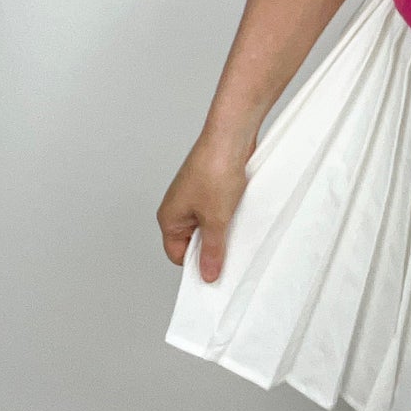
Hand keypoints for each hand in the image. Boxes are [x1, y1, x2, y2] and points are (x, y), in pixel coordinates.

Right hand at [156, 128, 256, 283]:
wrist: (230, 136)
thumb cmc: (215, 169)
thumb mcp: (216, 219)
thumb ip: (212, 250)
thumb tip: (207, 274)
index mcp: (169, 217)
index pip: (178, 254)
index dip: (197, 264)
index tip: (215, 271)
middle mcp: (179, 206)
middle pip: (194, 240)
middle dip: (212, 246)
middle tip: (229, 251)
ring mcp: (195, 195)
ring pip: (209, 224)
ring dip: (223, 228)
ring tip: (236, 226)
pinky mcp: (212, 186)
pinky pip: (219, 209)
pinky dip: (229, 213)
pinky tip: (241, 212)